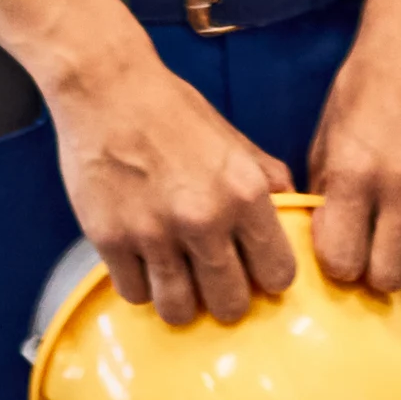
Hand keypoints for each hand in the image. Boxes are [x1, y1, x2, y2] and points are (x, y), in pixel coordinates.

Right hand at [51, 40, 298, 325]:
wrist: (106, 88)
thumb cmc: (172, 111)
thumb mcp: (232, 139)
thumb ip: (266, 178)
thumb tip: (294, 211)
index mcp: (245, 193)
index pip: (278, 274)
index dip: (267, 276)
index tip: (253, 270)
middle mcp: (204, 218)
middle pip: (230, 305)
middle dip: (225, 300)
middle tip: (213, 282)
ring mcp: (154, 233)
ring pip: (179, 311)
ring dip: (181, 301)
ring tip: (177, 279)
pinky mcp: (111, 240)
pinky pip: (134, 294)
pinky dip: (140, 284)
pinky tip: (143, 261)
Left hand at [299, 0, 400, 293]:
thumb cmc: (364, 85)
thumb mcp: (328, 134)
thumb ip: (326, 189)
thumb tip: (326, 235)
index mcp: (353, 175)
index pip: (343, 262)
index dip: (338, 262)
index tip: (339, 246)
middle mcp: (400, 188)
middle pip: (388, 277)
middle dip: (374, 272)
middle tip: (370, 249)